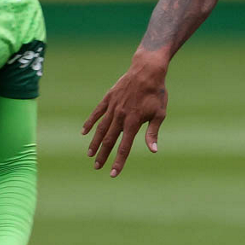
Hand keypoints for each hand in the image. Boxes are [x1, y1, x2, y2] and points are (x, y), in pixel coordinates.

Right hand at [82, 57, 167, 176]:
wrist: (147, 70)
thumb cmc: (156, 93)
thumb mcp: (159, 114)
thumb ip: (152, 133)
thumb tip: (153, 150)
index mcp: (134, 122)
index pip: (124, 147)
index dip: (119, 161)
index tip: (113, 174)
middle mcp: (121, 116)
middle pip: (109, 140)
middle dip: (103, 155)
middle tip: (97, 167)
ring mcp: (113, 107)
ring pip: (101, 128)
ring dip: (95, 142)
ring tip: (90, 154)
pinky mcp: (109, 98)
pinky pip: (97, 112)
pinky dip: (90, 122)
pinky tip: (84, 132)